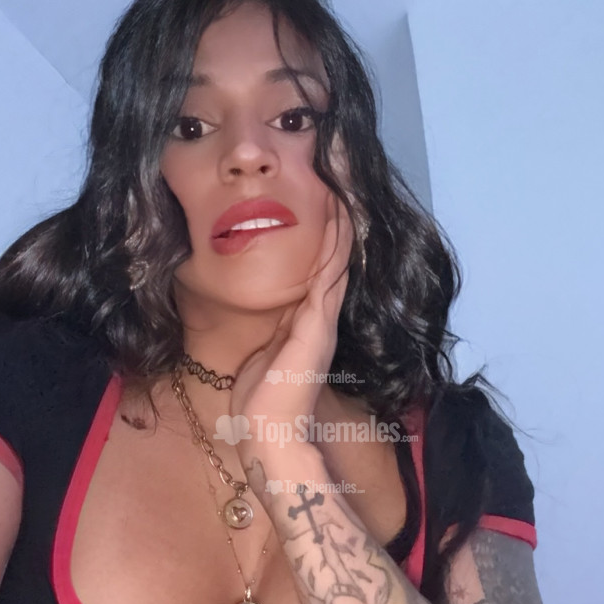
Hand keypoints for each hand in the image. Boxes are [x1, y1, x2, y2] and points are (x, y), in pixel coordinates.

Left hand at [229, 192, 354, 441]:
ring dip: (342, 218)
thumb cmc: (259, 401)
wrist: (268, 433)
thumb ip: (268, 331)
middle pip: (337, 253)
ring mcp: (322, 319)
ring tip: (344, 180)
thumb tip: (259, 314)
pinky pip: (330, 272)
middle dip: (339, 214)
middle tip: (343, 171)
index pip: (322, 264)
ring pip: (338, 256)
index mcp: (308, 320)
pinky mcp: (317, 324)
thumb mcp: (261, 353)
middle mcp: (321, 316)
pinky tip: (340, 212)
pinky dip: (336, 242)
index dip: (326, 230)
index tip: (324, 192)